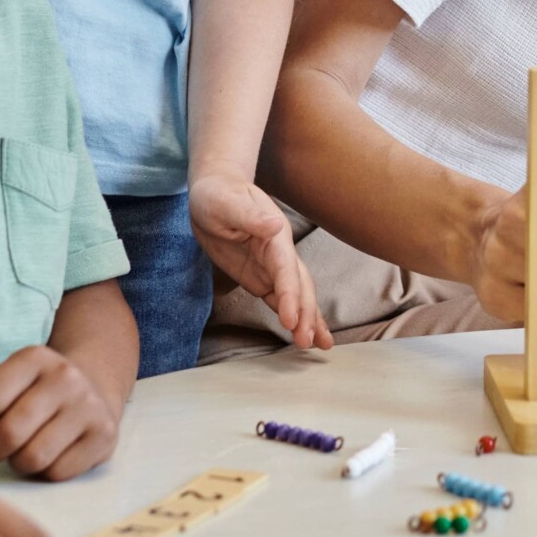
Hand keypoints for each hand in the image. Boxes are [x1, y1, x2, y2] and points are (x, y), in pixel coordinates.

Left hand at [0, 346, 121, 480]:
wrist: (93, 388)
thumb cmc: (37, 392)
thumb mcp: (13, 379)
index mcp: (35, 358)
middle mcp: (65, 377)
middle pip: (9, 433)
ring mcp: (88, 406)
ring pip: (32, 458)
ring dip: (19, 462)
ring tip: (23, 450)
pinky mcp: (104, 435)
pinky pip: (57, 472)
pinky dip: (46, 471)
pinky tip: (51, 455)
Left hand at [189, 170, 331, 352]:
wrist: (215, 191)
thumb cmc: (219, 194)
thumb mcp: (227, 201)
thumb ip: (249, 215)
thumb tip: (273, 225)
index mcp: (274, 234)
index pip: (286, 269)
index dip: (291, 294)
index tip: (292, 320)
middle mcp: (280, 252)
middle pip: (300, 285)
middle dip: (306, 313)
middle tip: (307, 342)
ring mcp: (272, 266)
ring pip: (298, 294)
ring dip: (309, 319)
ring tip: (320, 345)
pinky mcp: (261, 276)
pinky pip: (282, 299)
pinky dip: (294, 316)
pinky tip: (303, 332)